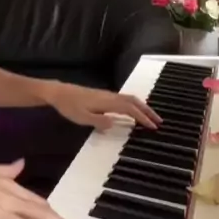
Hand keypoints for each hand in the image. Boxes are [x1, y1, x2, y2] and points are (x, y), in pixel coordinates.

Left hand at [45, 82, 161, 130]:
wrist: (58, 93)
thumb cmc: (69, 106)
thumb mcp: (82, 118)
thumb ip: (98, 121)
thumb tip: (114, 123)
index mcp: (107, 101)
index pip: (130, 109)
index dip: (142, 117)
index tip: (153, 126)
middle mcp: (110, 96)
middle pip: (134, 101)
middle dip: (147, 111)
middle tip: (159, 122)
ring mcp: (107, 95)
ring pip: (129, 99)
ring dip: (142, 107)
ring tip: (150, 117)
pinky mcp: (103, 96)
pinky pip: (124, 99)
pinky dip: (134, 105)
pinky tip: (133, 111)